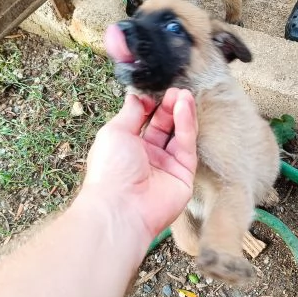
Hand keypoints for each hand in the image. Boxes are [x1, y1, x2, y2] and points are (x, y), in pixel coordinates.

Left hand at [83, 88, 197, 238]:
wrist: (122, 207)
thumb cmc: (111, 170)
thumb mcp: (115, 131)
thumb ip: (130, 112)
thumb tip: (136, 95)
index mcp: (127, 147)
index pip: (143, 120)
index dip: (151, 104)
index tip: (157, 89)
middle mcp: (148, 156)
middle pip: (163, 126)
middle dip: (169, 106)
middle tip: (176, 89)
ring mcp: (167, 166)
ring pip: (177, 134)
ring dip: (181, 113)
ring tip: (184, 94)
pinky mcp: (184, 174)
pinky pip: (186, 146)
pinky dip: (187, 125)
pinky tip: (185, 107)